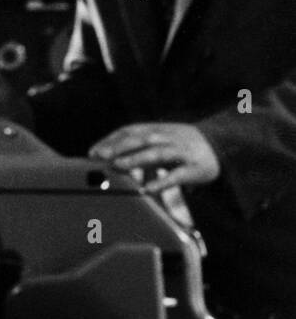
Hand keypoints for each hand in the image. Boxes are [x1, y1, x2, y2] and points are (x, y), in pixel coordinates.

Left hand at [88, 123, 220, 191]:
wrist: (225, 143)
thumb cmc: (182, 147)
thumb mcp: (161, 143)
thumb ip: (139, 150)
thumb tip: (110, 163)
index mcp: (159, 130)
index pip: (131, 131)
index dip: (111, 140)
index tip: (93, 152)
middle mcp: (169, 137)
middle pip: (142, 139)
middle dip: (119, 146)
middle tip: (100, 157)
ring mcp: (183, 152)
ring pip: (158, 153)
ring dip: (136, 159)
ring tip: (118, 166)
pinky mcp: (197, 168)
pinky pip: (178, 175)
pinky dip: (162, 182)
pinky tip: (146, 189)